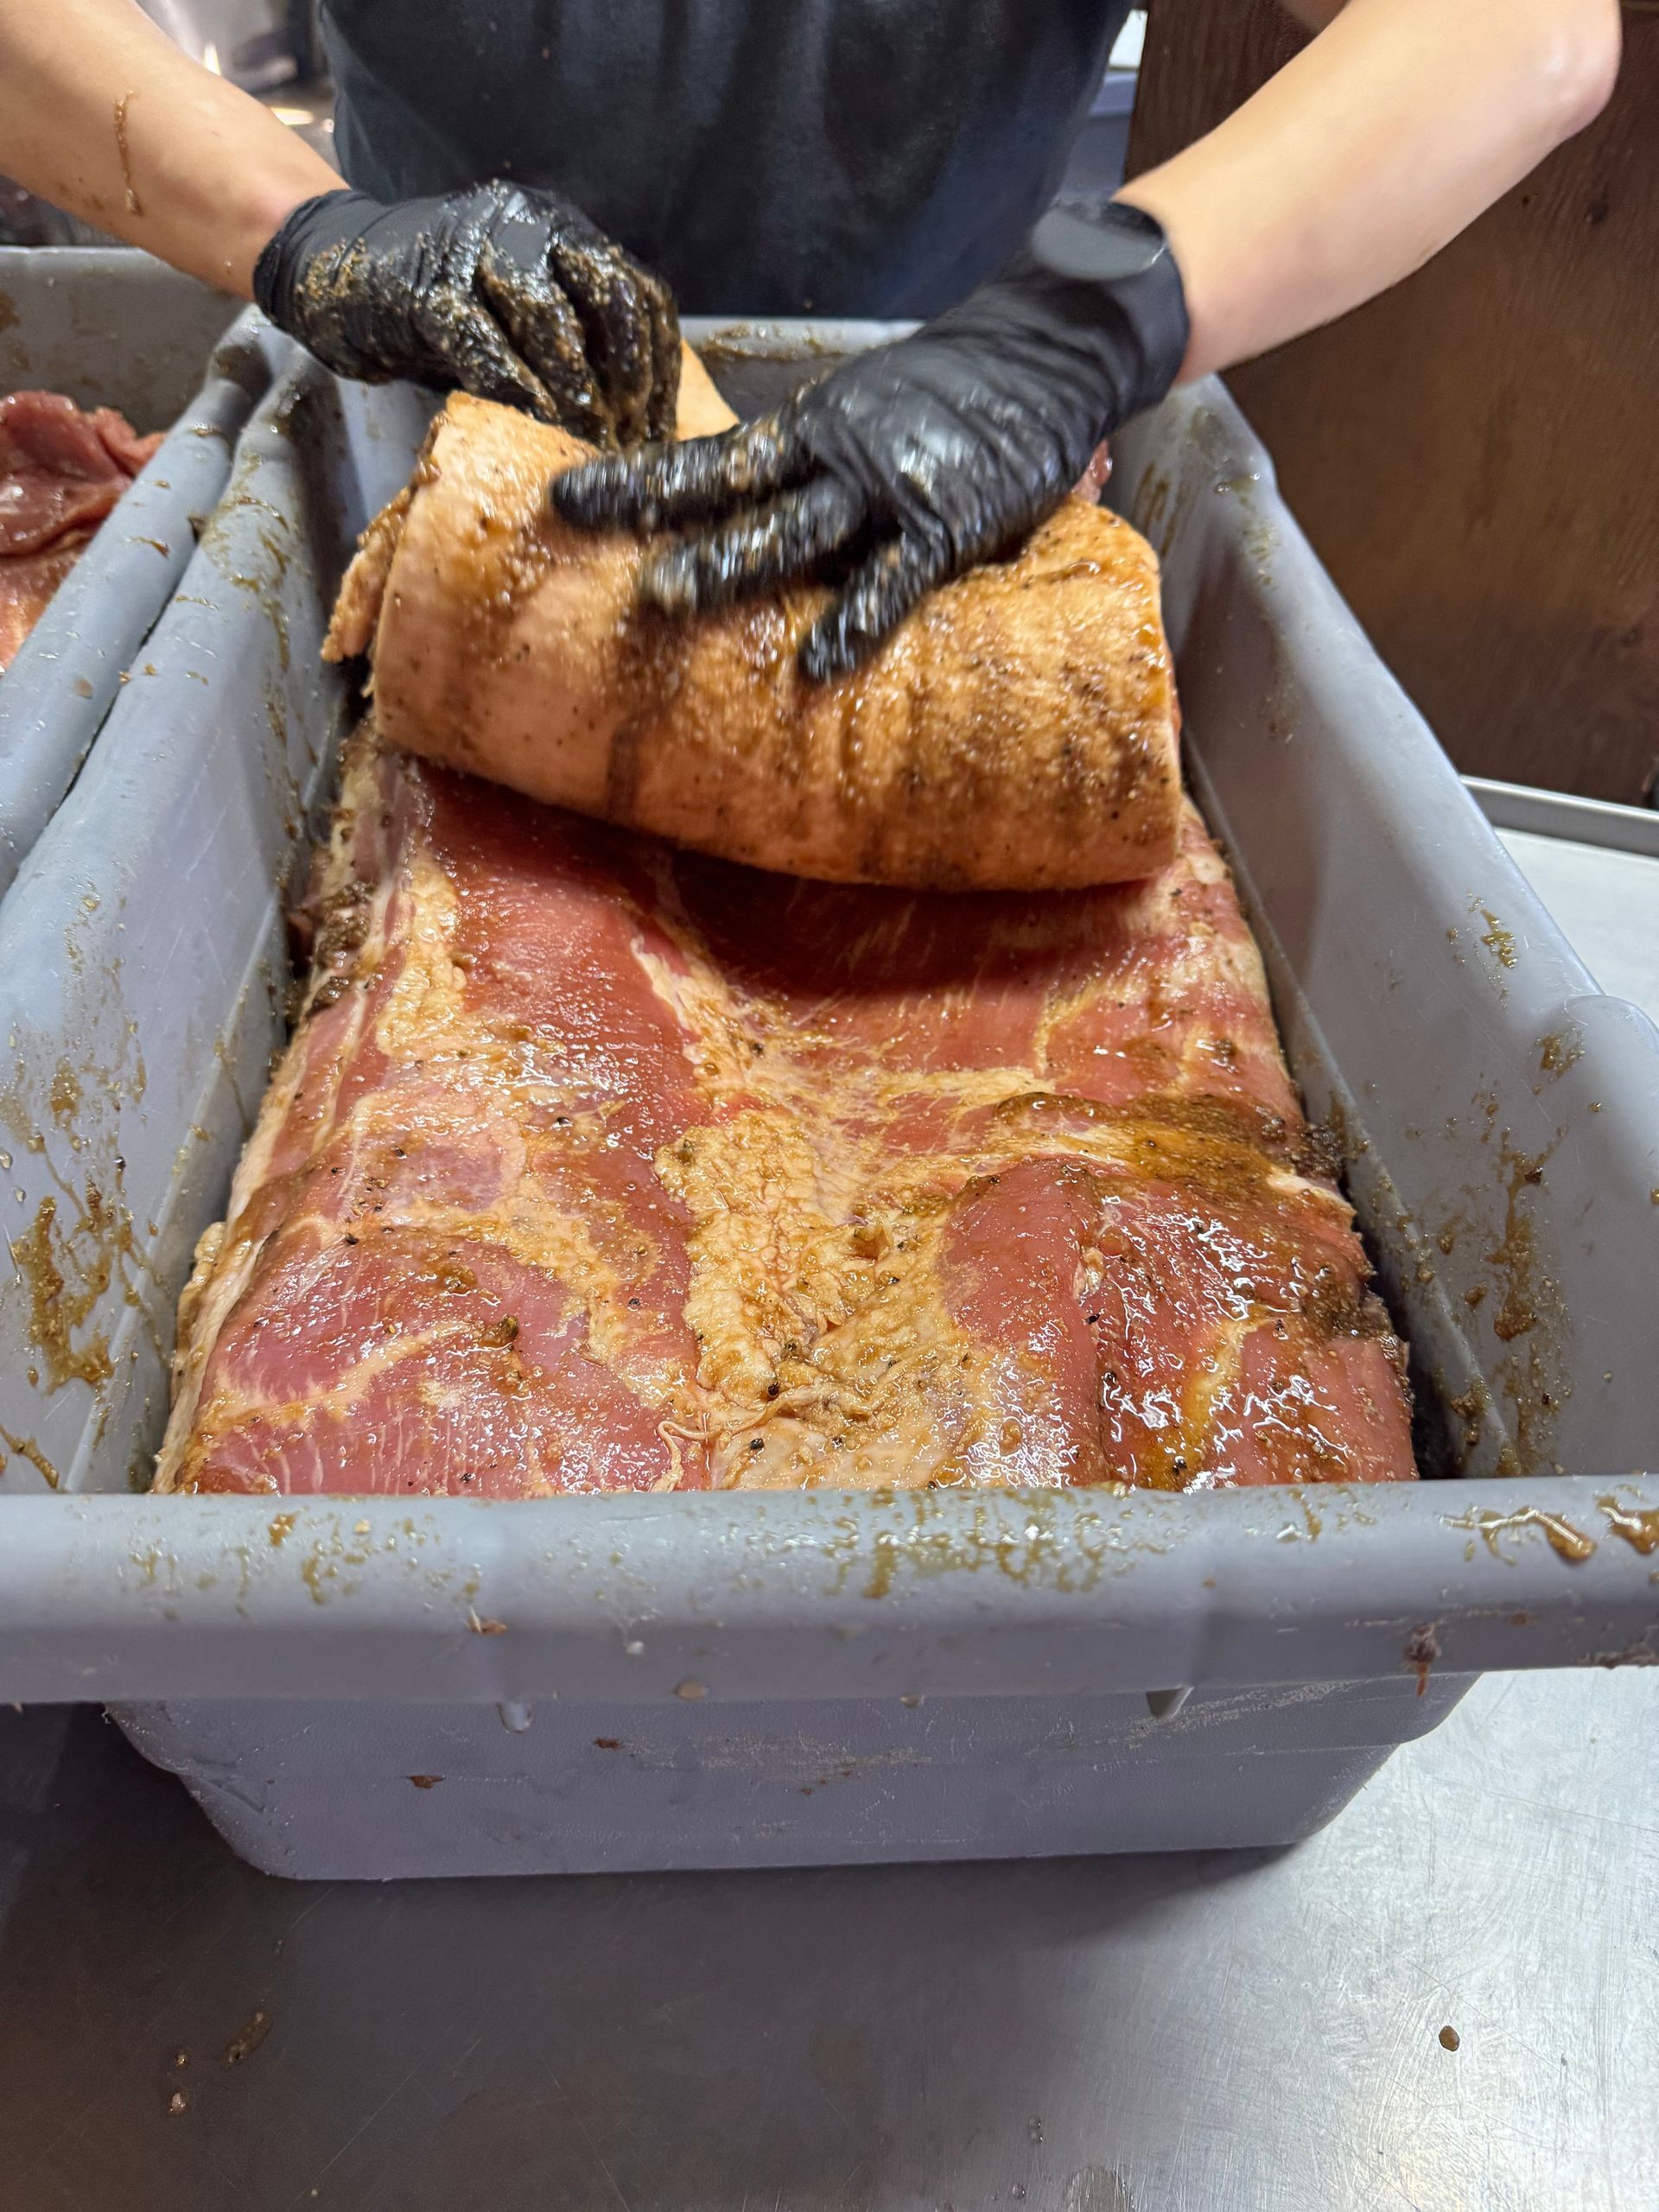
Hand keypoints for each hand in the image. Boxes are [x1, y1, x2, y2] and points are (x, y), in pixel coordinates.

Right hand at [254, 183, 678, 448]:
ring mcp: (476, 247)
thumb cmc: (434, 312)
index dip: (659, 370)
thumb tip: (632, 429)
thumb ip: (571, 352)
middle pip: (609, 297)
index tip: (662, 433)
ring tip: (588, 449)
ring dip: (576, 392)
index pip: (639, 295)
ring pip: (551, 318)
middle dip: (628, 380)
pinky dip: (515, 394)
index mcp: (564, 234)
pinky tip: (533, 432)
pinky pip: (484, 345)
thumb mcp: (518, 325)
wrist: (333, 270)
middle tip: (631, 447)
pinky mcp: (427, 286)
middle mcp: (530, 226)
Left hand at [552, 210, 1187, 679]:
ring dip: (726, 564)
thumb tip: (759, 532)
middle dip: (650, 514)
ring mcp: (885, 489)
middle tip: (577, 536)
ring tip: (664, 599)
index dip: (636, 479)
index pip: (708, 460)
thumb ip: (824, 474)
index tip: (565, 498)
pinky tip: (819, 663)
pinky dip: (857, 619)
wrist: (1050, 349)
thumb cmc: (958, 398)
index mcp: (810, 430)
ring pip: (790, 530)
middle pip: (726, 488)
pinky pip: (892, 581)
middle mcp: (832, 455)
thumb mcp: (873, 420)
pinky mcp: (945, 525)